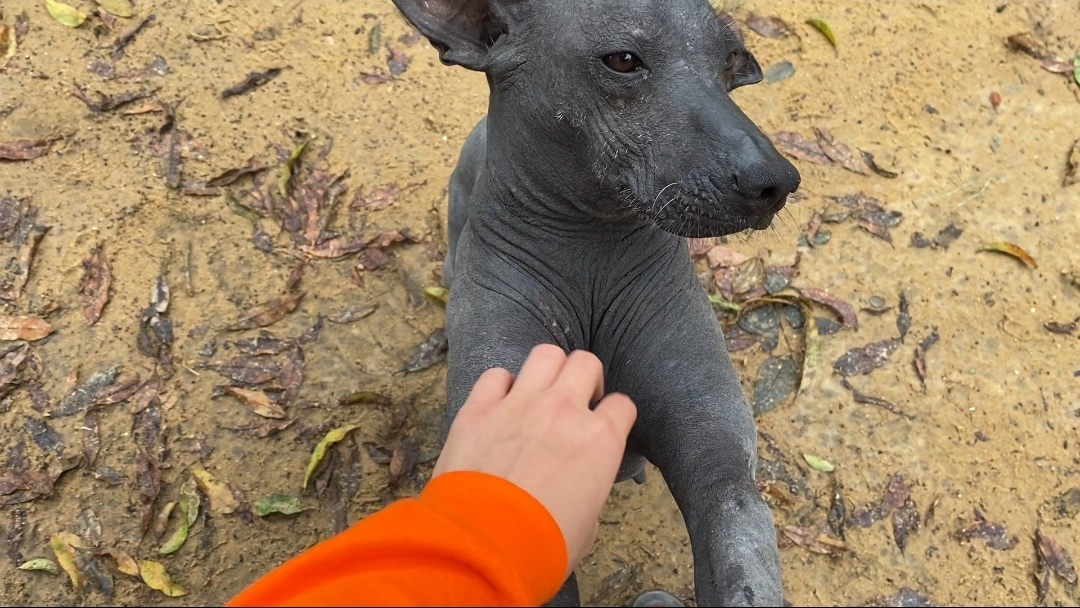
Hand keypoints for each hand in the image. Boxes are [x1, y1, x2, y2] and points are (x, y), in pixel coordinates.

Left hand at [433, 344, 637, 575]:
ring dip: (547, 370)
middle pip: (585, 363)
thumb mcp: (588, 526)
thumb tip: (578, 491)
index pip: (622, 405)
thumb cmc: (543, 546)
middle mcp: (564, 410)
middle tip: (575, 400)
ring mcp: (519, 404)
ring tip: (540, 391)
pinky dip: (500, 385)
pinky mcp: (478, 408)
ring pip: (545, 355)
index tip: (604, 425)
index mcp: (601, 440)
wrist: (486, 546)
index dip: (614, 415)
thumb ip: (589, 492)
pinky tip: (499, 403)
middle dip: (584, 378)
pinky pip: (495, 375)